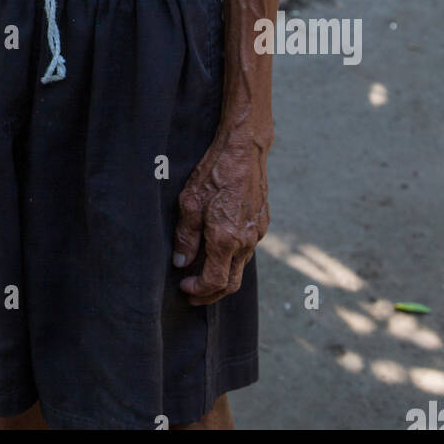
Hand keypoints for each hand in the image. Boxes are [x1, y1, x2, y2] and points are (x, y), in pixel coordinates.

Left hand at [172, 131, 269, 304]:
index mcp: (226, 240)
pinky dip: (233, 258)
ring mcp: (258, 233)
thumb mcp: (189, 202)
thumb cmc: (214, 172)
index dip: (198, 291)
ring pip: (241, 267)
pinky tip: (220, 248)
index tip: (184, 287)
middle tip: (193, 292)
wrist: (244, 150)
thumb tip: (181, 262)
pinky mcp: (263, 223)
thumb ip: (186, 236)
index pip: (214, 282)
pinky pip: (248, 249)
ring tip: (203, 270)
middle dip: (211, 294)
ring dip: (223, 276)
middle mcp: (246, 241)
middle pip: (232, 284)